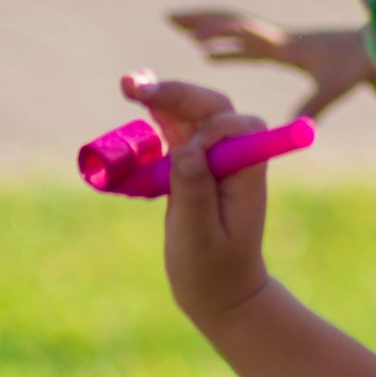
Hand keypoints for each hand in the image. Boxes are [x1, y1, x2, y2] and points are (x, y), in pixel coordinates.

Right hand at [122, 73, 270, 330]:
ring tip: (128, 83)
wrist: (220, 293)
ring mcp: (212, 159)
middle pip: (212, 109)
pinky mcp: (192, 166)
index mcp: (246, 171)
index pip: (235, 126)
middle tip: (137, 88)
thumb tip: (188, 149)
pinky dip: (155, 115)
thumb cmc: (213, 271)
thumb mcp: (200, 237)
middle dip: (177, 94)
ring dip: (162, 96)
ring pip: (191, 114)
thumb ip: (195, 193)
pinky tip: (135, 96)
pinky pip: (175, 132)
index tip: (183, 155)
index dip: (208, 129)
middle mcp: (233, 157)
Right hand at [167, 9, 375, 120]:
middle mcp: (279, 38)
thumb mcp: (335, 87)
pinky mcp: (286, 49)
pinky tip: (212, 55)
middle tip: (168, 16)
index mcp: (286, 46)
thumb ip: (315, 106)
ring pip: (237, 30)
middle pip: (233, 22)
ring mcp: (282, 41)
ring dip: (208, 29)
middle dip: (201, 19)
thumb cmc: (358, 66)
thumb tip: (296, 128)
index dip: (218, 32)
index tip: (190, 36)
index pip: (246, 33)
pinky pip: (247, 45)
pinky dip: (225, 47)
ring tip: (179, 31)